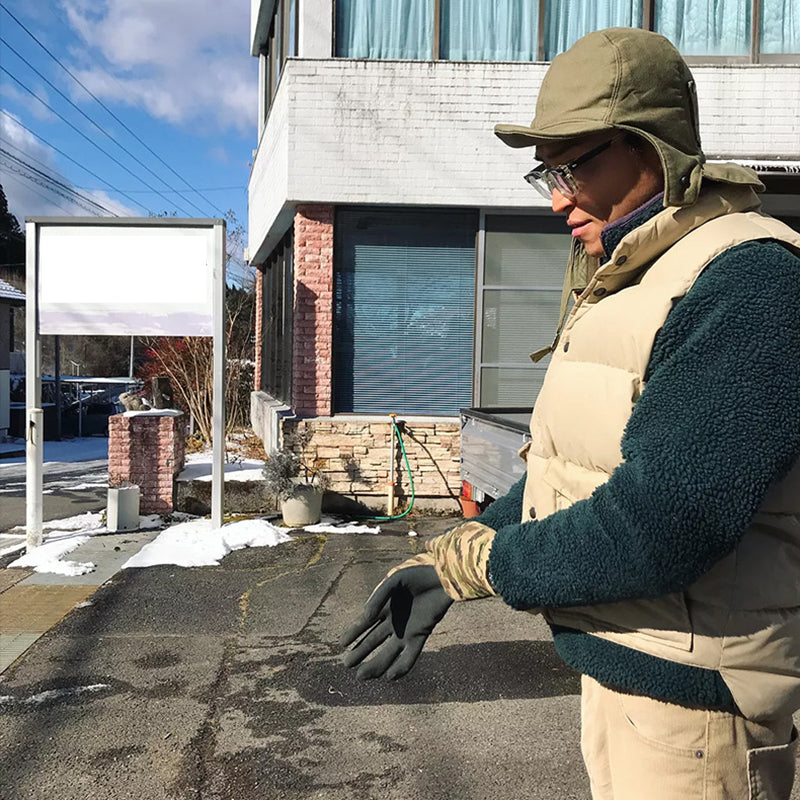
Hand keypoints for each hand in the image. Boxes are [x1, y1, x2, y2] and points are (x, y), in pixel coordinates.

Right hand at [339, 565, 452, 679]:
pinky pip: (410, 655)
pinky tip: (390, 676)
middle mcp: (394, 621)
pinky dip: (401, 667)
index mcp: (385, 607)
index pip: (365, 623)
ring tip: (362, 676)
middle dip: (360, 652)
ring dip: (376, 665)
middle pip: (373, 641)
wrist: (443, 578)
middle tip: (347, 665)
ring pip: (388, 652)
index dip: (353, 632)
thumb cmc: (418, 576)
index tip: (342, 644)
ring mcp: (407, 630)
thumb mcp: (393, 582)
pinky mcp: (421, 635)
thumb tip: (365, 617)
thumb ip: (378, 597)